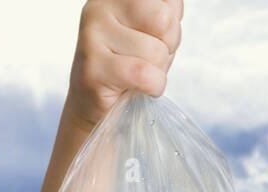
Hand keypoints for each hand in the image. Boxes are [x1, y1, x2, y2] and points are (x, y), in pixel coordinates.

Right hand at [64, 0, 182, 132]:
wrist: (98, 105)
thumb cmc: (130, 65)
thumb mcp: (153, 31)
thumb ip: (165, 10)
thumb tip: (174, 2)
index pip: (166, 2)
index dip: (172, 25)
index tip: (154, 38)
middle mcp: (99, 8)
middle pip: (164, 20)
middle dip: (167, 47)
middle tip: (148, 59)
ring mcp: (92, 36)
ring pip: (156, 51)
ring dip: (158, 71)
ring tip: (139, 74)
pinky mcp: (92, 68)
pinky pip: (145, 75)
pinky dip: (152, 87)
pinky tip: (138, 88)